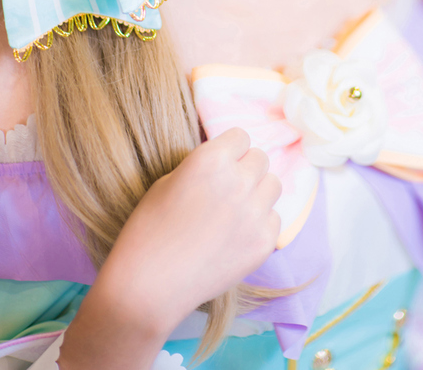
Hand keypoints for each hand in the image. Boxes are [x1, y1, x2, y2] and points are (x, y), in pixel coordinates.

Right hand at [59, 128, 280, 368]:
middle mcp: (239, 181)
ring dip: (257, 192)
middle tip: (227, 187)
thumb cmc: (149, 230)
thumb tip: (227, 162)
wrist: (149, 286)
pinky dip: (259, 223)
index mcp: (212, 160)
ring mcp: (255, 213)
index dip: (229, 149)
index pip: (241, 136)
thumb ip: (205, 166)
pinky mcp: (263, 242)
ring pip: (273, 185)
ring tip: (234, 210)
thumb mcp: (169, 181)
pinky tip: (236, 235)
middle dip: (245, 168)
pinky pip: (274, 218)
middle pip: (261, 158)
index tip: (221, 162)